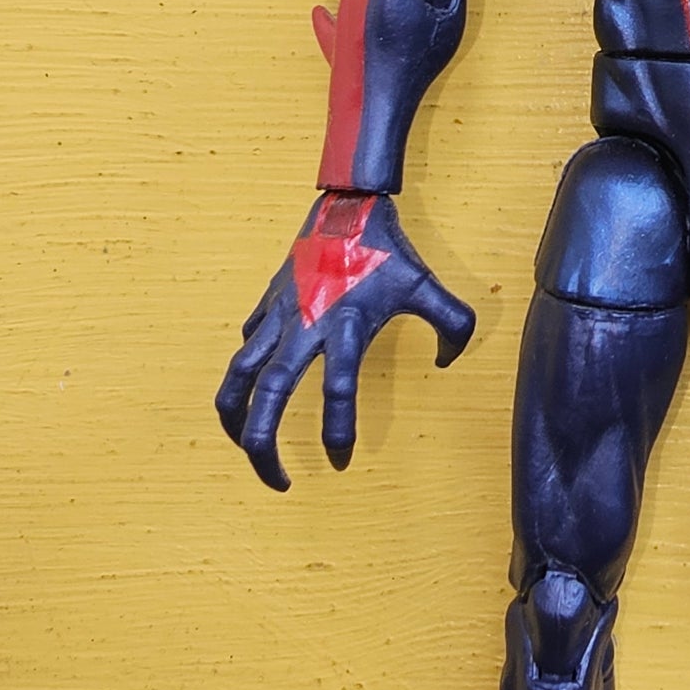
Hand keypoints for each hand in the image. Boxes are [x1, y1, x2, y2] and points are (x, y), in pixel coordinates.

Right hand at [216, 191, 475, 489]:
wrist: (347, 207)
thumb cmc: (387, 250)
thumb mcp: (427, 287)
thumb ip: (453, 326)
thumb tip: (446, 362)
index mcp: (346, 325)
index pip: (337, 389)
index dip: (337, 431)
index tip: (340, 460)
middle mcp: (305, 325)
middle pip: (270, 395)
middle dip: (264, 445)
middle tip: (278, 482)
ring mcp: (279, 316)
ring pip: (238, 376)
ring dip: (236, 418)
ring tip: (246, 446)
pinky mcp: (265, 307)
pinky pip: (245, 350)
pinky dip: (244, 377)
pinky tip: (252, 395)